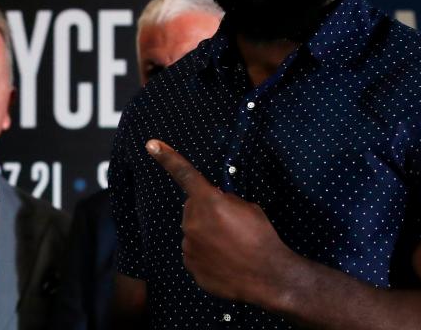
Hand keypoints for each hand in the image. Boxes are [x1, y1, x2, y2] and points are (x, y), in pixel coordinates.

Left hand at [146, 139, 299, 305]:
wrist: (268, 276)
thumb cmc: (261, 238)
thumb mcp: (247, 207)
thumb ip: (224, 200)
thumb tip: (214, 202)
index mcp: (208, 200)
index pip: (185, 174)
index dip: (167, 157)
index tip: (151, 145)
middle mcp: (192, 220)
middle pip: (192, 209)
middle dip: (206, 212)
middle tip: (229, 226)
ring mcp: (188, 244)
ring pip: (193, 232)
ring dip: (206, 235)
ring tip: (230, 247)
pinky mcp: (190, 264)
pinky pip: (194, 253)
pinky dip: (206, 255)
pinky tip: (224, 260)